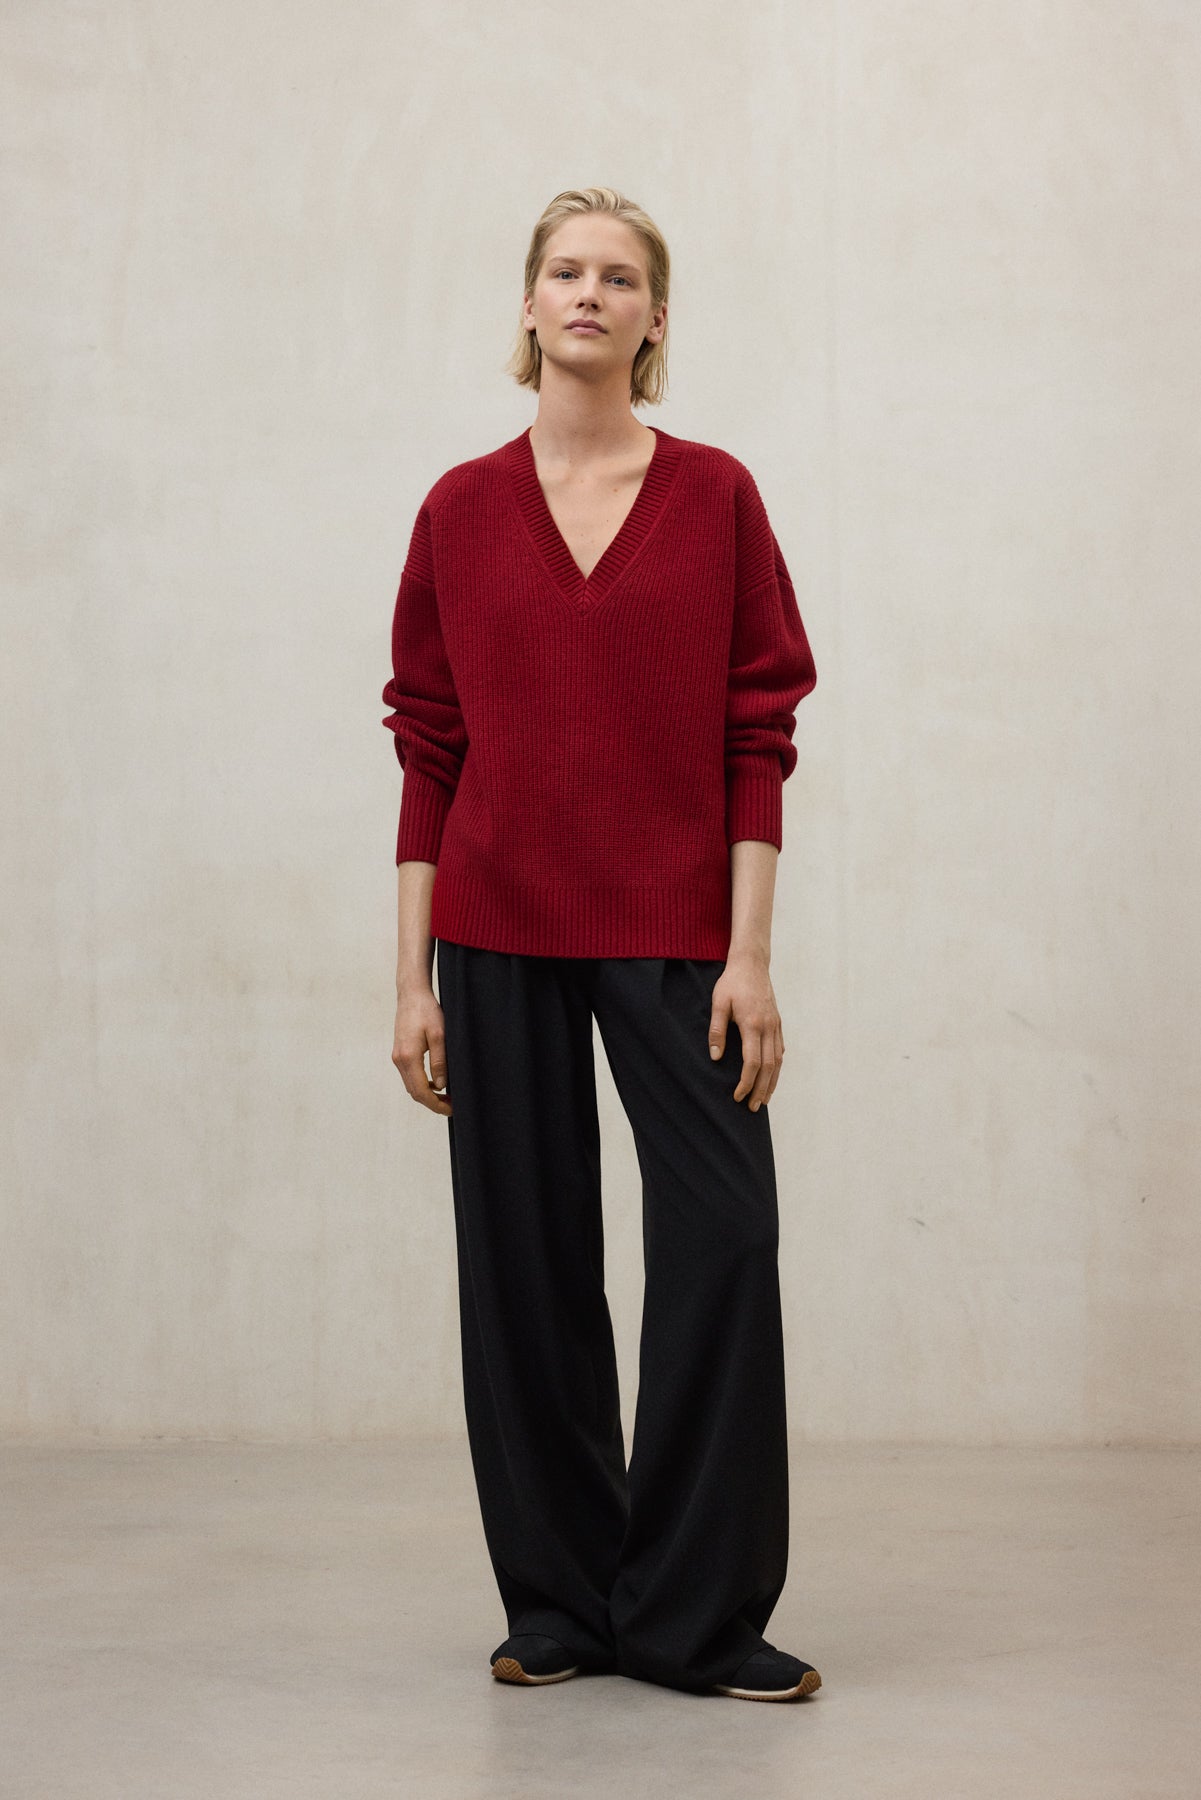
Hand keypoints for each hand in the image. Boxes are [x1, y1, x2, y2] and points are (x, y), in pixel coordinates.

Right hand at [392, 984, 452, 1115]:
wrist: (411, 994)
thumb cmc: (427, 1011)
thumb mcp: (439, 1035)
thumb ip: (440, 1062)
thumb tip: (441, 1086)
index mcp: (408, 1057)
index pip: (421, 1091)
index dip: (436, 1104)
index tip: (451, 1110)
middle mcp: (399, 1060)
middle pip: (414, 1092)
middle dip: (433, 1103)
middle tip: (452, 1106)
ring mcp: (397, 1057)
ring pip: (411, 1085)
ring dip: (427, 1094)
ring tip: (447, 1097)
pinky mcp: (399, 1053)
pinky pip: (410, 1075)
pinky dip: (422, 1084)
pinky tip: (436, 1082)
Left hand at [707, 952, 783, 1110]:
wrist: (751, 964)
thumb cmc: (731, 983)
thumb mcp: (718, 1004)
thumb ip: (717, 1030)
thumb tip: (715, 1057)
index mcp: (753, 1024)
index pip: (752, 1062)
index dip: (746, 1082)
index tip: (737, 1096)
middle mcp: (768, 1027)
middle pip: (768, 1067)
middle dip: (760, 1090)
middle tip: (752, 1107)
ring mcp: (776, 1025)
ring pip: (778, 1061)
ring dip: (772, 1082)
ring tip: (763, 1100)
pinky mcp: (778, 1023)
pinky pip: (780, 1050)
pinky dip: (777, 1067)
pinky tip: (772, 1077)